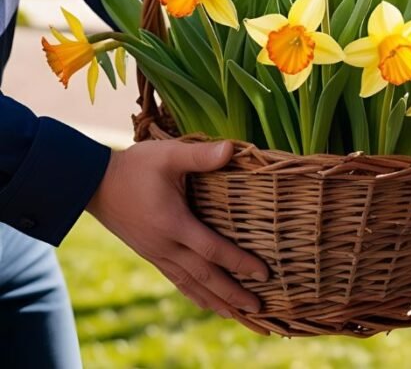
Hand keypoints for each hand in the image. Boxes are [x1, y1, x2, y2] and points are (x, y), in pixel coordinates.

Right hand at [87, 139, 267, 316]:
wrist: (94, 183)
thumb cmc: (135, 166)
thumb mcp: (168, 154)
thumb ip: (200, 155)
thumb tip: (232, 148)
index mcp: (173, 223)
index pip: (213, 250)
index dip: (239, 262)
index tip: (263, 273)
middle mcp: (165, 245)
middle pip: (204, 277)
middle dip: (232, 293)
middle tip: (258, 307)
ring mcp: (156, 253)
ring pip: (190, 284)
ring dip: (215, 300)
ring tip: (236, 314)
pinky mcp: (150, 253)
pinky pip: (176, 279)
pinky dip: (194, 293)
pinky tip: (204, 301)